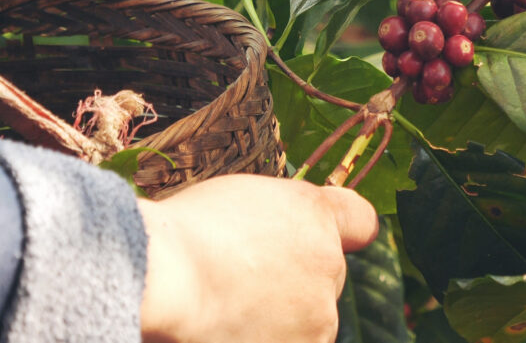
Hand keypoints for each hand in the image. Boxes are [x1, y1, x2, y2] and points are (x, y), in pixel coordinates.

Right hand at [138, 175, 378, 342]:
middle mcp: (330, 266)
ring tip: (224, 308)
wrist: (164, 276)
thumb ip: (279, 217)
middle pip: (323, 279)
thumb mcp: (239, 197)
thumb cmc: (187, 232)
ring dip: (277, 320)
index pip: (360, 222)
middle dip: (292, 283)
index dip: (341, 230)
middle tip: (239, 280)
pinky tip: (224, 329)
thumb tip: (282, 235)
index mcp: (316, 216)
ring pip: (307, 322)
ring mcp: (319, 319)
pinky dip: (259, 339)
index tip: (316, 240)